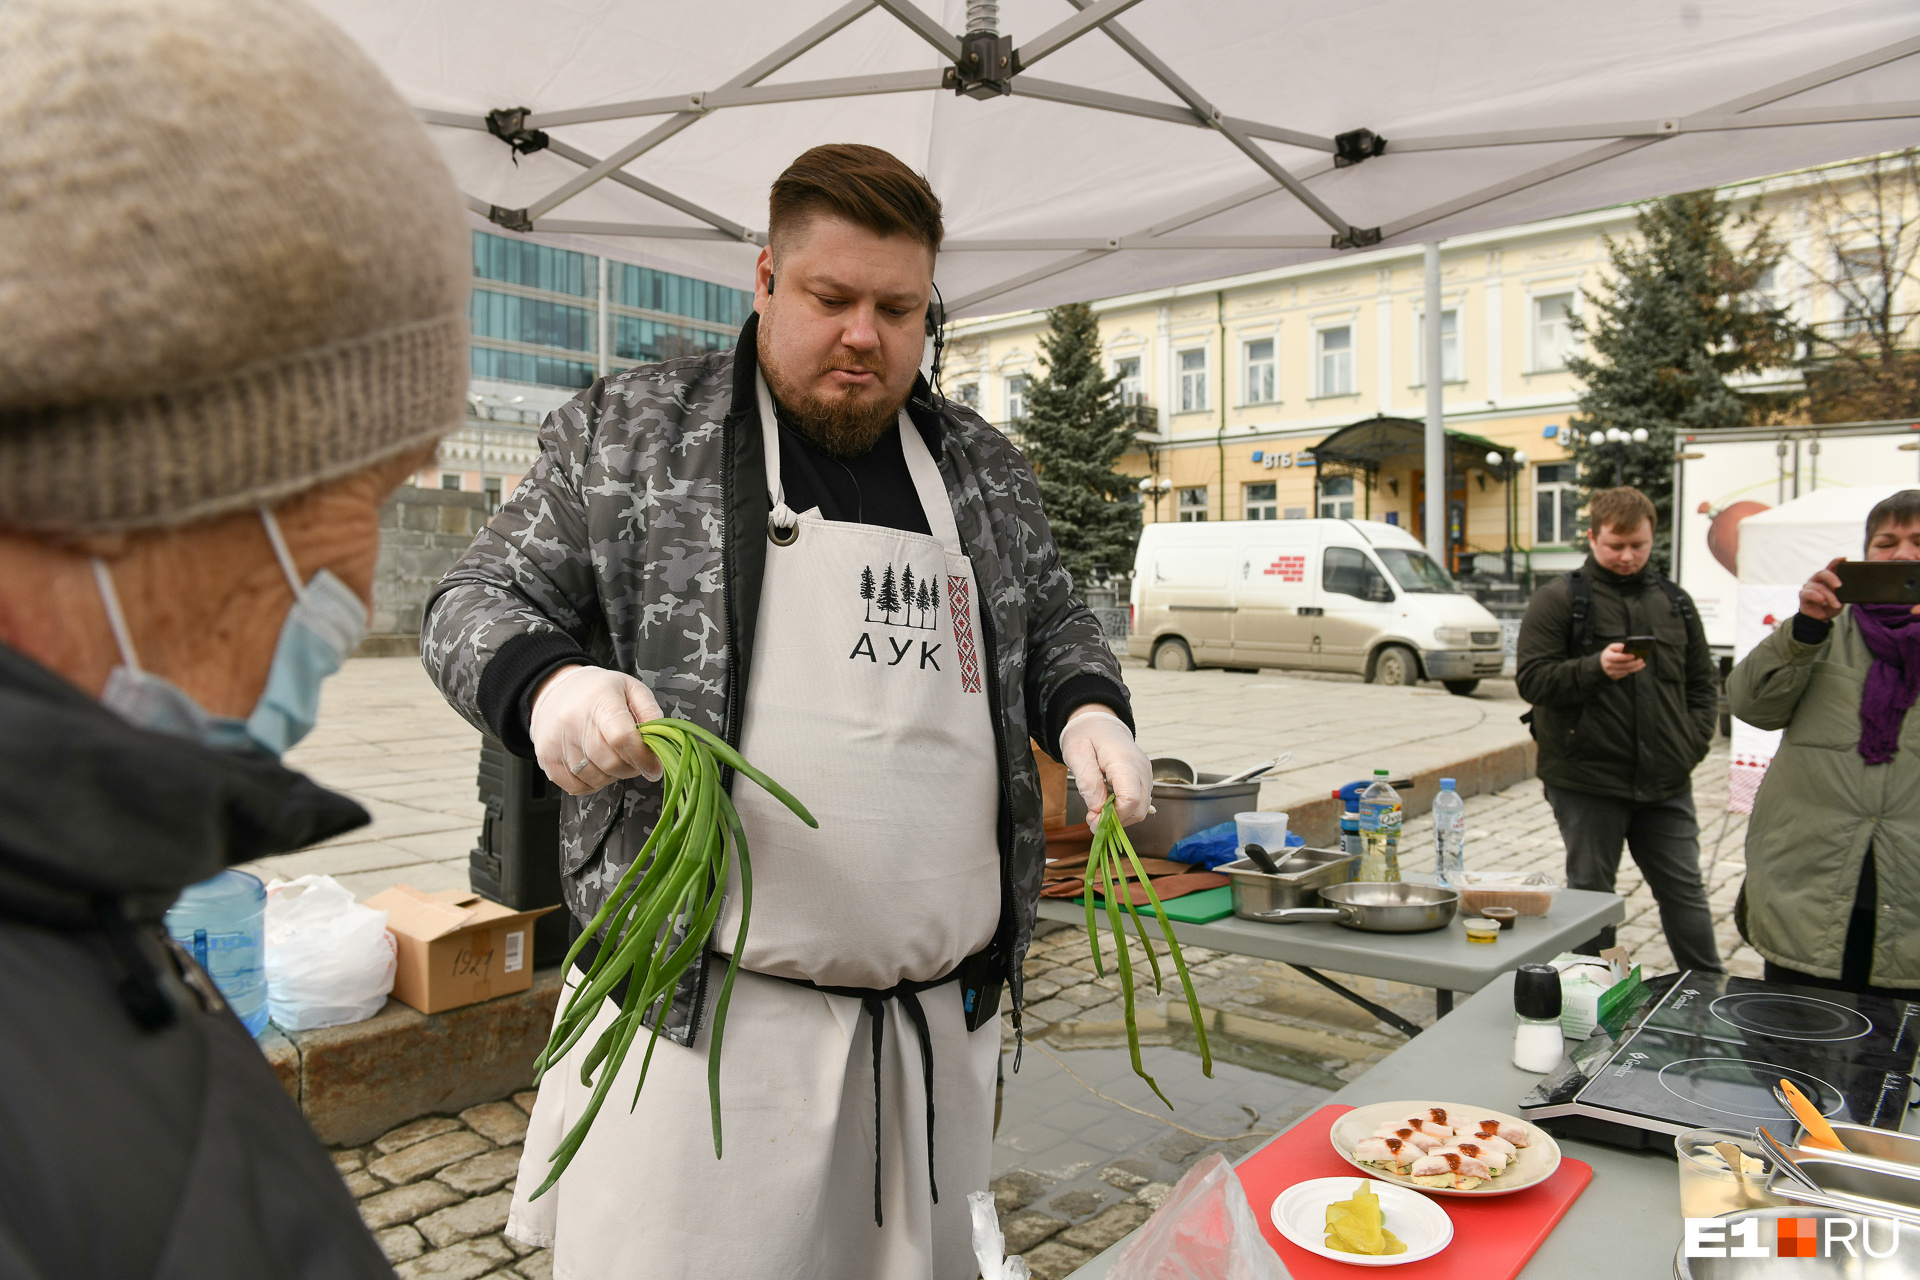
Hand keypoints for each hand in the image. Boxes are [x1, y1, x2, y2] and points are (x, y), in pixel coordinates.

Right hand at [529, 664, 664, 795]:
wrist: (554, 688)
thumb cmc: (596, 690)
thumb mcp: (630, 688)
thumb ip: (651, 712)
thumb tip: (660, 741)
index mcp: (599, 700)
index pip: (623, 738)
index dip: (642, 758)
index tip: (653, 766)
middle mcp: (574, 720)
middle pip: (611, 762)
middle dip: (630, 768)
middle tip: (633, 759)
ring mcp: (556, 741)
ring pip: (595, 777)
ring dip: (611, 776)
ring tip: (612, 758)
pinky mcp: (545, 757)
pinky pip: (574, 786)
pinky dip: (591, 784)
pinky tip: (595, 767)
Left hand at [1058, 706, 1152, 827]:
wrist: (1100, 723)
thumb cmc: (1086, 735)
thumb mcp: (1077, 754)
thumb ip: (1088, 780)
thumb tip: (1097, 808)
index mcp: (1125, 762)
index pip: (1131, 800)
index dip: (1113, 816)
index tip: (1092, 818)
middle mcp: (1142, 770)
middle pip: (1139, 810)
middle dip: (1115, 820)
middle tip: (1091, 817)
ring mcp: (1146, 775)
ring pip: (1141, 810)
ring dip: (1119, 816)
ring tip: (1097, 809)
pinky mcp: (1144, 779)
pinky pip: (1139, 803)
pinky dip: (1124, 809)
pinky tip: (1107, 802)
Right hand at [1598, 643, 1644, 680]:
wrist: (1602, 664)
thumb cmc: (1610, 654)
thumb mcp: (1611, 648)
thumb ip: (1618, 646)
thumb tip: (1626, 647)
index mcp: (1607, 657)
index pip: (1618, 658)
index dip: (1627, 657)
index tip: (1634, 655)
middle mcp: (1608, 666)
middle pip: (1624, 665)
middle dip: (1634, 663)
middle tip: (1641, 659)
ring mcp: (1611, 672)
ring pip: (1626, 671)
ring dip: (1636, 667)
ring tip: (1642, 663)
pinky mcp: (1615, 677)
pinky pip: (1626, 674)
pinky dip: (1633, 670)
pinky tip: (1638, 667)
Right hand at [1799, 556, 1845, 622]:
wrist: (1821, 618)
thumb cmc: (1831, 606)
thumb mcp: (1840, 597)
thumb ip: (1841, 589)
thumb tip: (1843, 584)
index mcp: (1827, 578)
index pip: (1831, 566)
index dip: (1837, 561)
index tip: (1844, 558)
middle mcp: (1817, 579)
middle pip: (1822, 573)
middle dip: (1832, 578)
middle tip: (1839, 586)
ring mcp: (1809, 586)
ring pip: (1819, 587)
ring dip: (1829, 596)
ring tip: (1836, 605)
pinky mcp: (1803, 594)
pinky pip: (1810, 593)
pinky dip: (1818, 598)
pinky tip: (1824, 603)